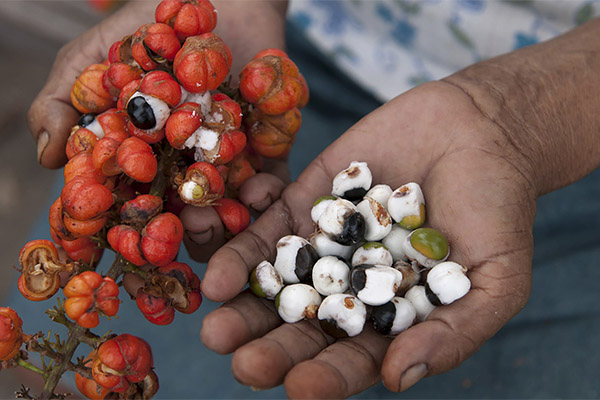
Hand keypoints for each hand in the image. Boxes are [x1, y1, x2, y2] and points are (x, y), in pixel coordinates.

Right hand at [26, 0, 289, 261]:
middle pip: (181, 219)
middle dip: (180, 234)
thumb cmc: (148, 26)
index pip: (130, 206)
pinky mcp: (267, 148)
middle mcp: (183, 169)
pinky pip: (272, 181)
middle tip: (178, 235)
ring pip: (225, 210)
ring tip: (213, 221)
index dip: (123, 232)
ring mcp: (226, 162)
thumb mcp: (93, 57)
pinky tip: (260, 192)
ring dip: (221, 224)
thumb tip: (46, 159)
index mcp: (142, 159)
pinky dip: (268, 193)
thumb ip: (63, 101)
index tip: (120, 252)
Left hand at [199, 80, 537, 396]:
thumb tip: (398, 379)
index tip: (302, 389)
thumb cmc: (499, 209)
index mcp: (390, 316)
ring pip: (277, 286)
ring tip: (217, 332)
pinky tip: (217, 278)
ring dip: (245, 311)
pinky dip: (243, 255)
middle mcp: (349, 286)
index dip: (329, 377)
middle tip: (244, 365)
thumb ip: (452, 333)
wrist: (481, 129)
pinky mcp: (305, 202)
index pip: (354, 358)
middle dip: (274, 350)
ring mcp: (322, 244)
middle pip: (304, 328)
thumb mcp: (495, 281)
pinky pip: (267, 232)